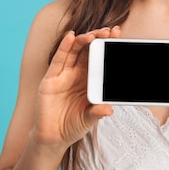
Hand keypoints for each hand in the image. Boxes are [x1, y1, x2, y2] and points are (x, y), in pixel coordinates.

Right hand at [33, 26, 120, 152]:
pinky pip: (58, 60)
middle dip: (98, 38)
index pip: (99, 56)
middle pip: (88, 50)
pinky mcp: (50, 79)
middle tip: (109, 31)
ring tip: (94, 34)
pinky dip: (64, 46)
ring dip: (84, 40)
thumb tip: (109, 109)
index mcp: (89, 79)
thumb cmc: (74, 125)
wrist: (53, 138)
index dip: (107, 45)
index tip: (118, 34)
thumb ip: (97, 112)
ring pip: (74, 50)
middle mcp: (77, 73)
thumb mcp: (89, 118)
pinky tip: (71, 37)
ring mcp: (63, 74)